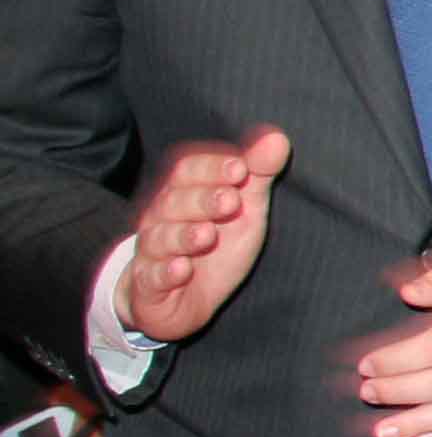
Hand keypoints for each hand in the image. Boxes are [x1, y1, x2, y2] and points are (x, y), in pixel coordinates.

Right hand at [122, 125, 289, 343]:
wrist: (185, 298)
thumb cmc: (216, 243)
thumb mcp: (244, 208)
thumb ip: (258, 174)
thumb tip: (277, 138)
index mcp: (183, 193)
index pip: (187, 170)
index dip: (212, 168)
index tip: (241, 169)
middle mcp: (162, 219)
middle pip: (174, 202)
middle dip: (202, 200)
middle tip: (231, 201)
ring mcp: (153, 253)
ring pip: (160, 239)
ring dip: (184, 236)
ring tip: (207, 234)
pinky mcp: (149, 286)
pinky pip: (152, 278)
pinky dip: (166, 273)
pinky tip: (182, 269)